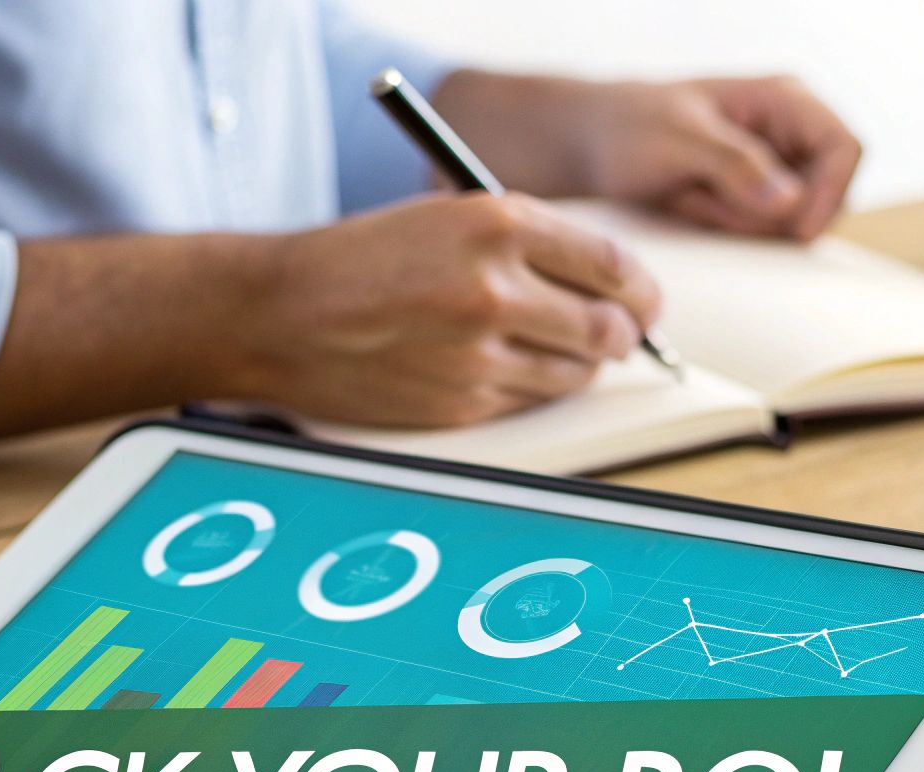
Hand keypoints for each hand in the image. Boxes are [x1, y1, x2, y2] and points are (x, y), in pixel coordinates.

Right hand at [237, 191, 660, 426]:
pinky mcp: (461, 401)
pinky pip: (531, 402)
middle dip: (626, 336)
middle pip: (610, 328)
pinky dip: (533, 388)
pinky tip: (504, 367)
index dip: (641, 290)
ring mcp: (478, 351)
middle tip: (620, 336)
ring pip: (577, 372)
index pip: (613, 264)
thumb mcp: (450, 217)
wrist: (280, 311)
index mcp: (497, 223)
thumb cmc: (364, 258)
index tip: (643, 301)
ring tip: (552, 347)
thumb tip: (609, 284)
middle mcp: (493, 286)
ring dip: (580, 365)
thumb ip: (530, 242)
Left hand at [433, 72, 860, 240]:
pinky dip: (733, 232)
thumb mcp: (678, 142)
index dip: (829, 193)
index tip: (792, 225)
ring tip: (693, 197)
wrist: (587, 143)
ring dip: (746, 224)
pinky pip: (767, 234)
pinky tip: (694, 207)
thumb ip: (735, 166)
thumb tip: (789, 200)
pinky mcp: (755, 198)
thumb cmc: (626, 126)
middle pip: (829, 193)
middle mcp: (789, 131)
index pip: (845, 149)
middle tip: (714, 204)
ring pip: (797, 220)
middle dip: (774, 214)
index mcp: (785, 99)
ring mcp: (775, 167)